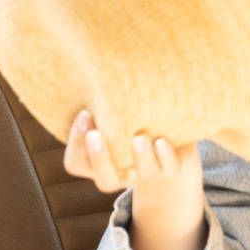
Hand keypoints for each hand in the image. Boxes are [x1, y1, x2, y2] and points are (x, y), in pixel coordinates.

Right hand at [62, 109, 202, 229]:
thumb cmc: (132, 118)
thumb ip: (103, 104)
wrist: (173, 142)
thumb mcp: (115, 112)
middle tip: (96, 133)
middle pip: (105, 180)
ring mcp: (147, 173)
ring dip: (139, 157)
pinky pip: (170, 169)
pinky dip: (165, 156)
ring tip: (139, 137)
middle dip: (99, 157)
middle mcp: (121, 174)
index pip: (76, 164)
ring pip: (139, 176)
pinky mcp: (173, 167)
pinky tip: (161, 141)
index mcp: (98, 164)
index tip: (85, 113)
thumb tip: (94, 69)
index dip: (76, 143)